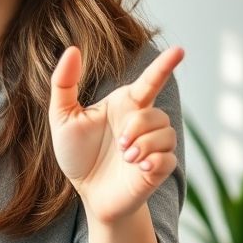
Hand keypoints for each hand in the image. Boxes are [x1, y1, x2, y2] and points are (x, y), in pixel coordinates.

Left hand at [48, 45, 183, 222]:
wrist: (87, 192)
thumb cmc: (76, 153)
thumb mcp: (62, 116)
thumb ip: (64, 83)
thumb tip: (72, 49)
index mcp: (124, 105)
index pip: (150, 81)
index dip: (165, 65)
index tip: (179, 50)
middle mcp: (142, 122)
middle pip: (156, 113)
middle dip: (139, 126)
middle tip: (120, 143)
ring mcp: (153, 146)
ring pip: (166, 133)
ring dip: (143, 144)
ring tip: (125, 156)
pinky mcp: (158, 169)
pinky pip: (168, 159)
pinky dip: (153, 161)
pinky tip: (138, 168)